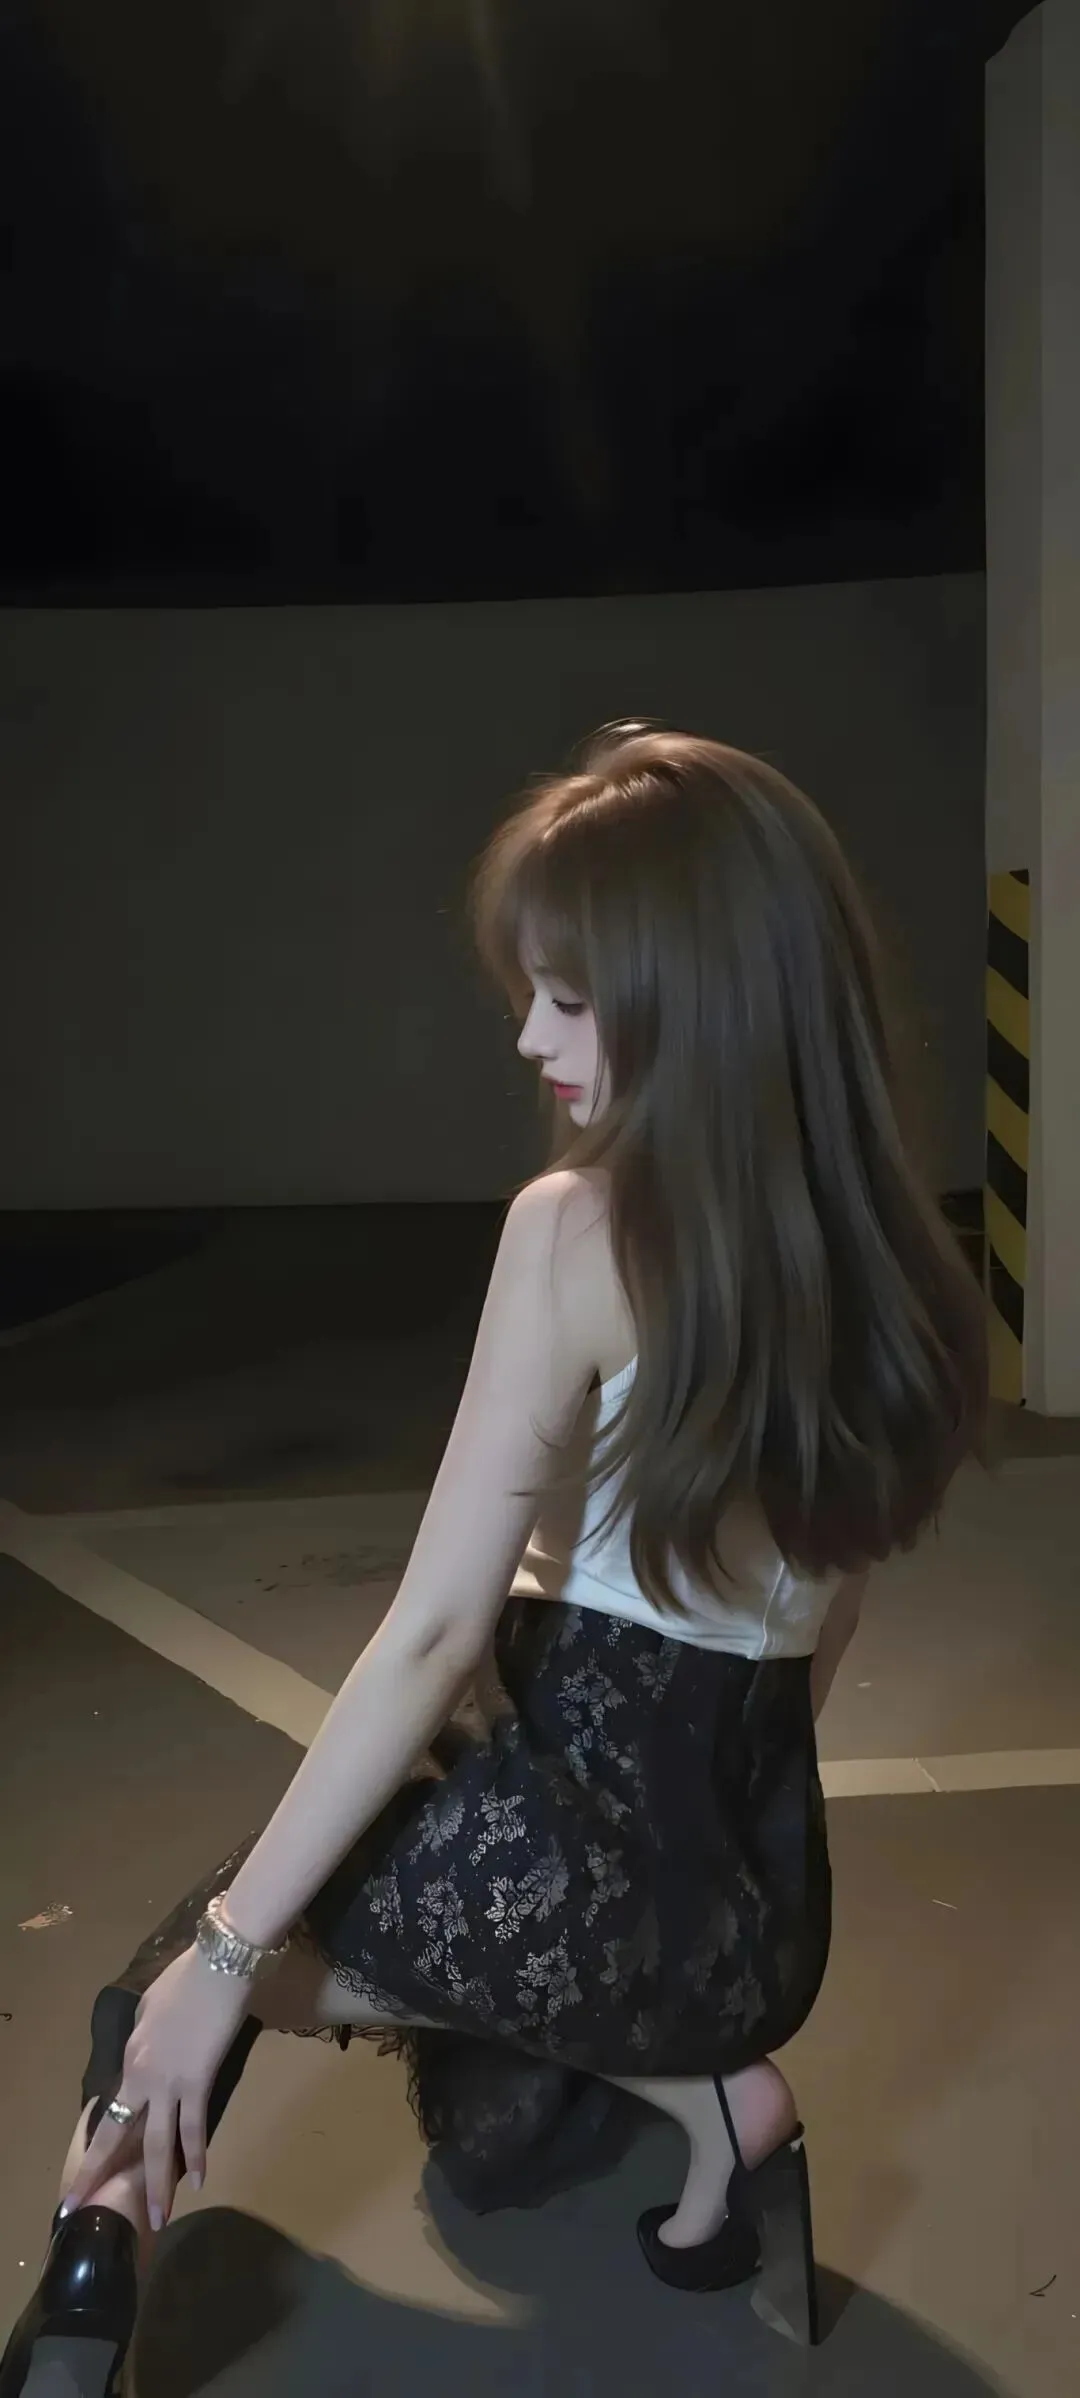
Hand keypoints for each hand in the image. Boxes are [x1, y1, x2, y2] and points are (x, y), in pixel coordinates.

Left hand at [64, 1944, 250, 2227]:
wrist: (218, 1963)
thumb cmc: (186, 1977)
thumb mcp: (151, 2006)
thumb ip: (146, 2036)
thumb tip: (149, 2051)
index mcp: (128, 2058)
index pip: (110, 2111)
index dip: (97, 2146)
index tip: (84, 2175)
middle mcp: (141, 2077)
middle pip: (118, 2136)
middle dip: (98, 2176)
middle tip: (81, 2210)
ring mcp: (170, 2083)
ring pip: (160, 2145)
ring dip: (158, 2184)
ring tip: (157, 2217)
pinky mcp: (200, 2082)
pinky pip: (195, 2127)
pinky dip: (198, 2156)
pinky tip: (200, 2180)